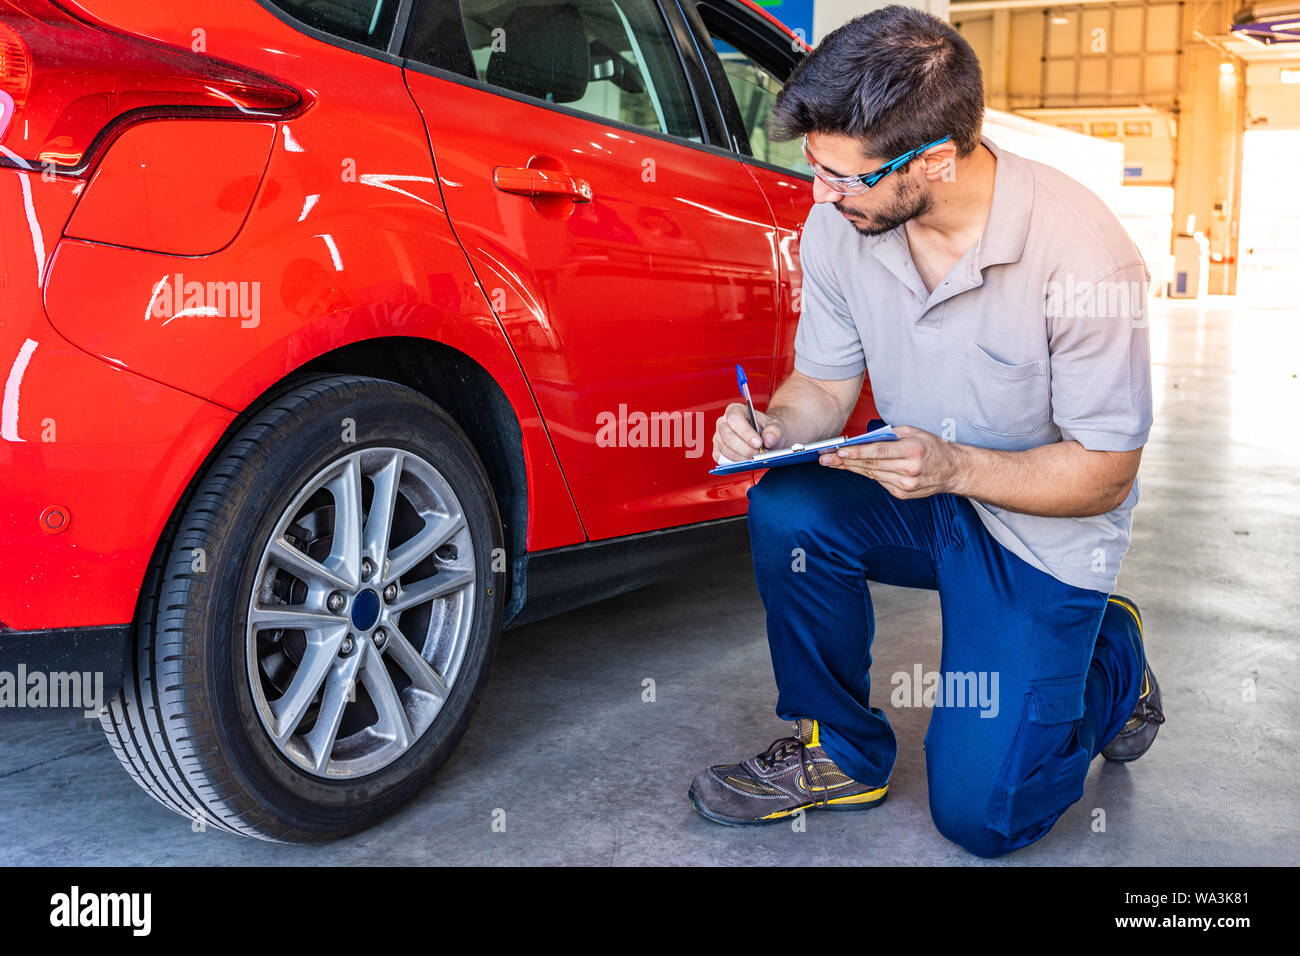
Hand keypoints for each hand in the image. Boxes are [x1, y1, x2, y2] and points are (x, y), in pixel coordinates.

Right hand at [714, 403, 783, 462]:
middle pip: (728, 437)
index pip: (734, 419)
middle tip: (760, 454)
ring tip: (757, 458)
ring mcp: (718, 438)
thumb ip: (774, 431)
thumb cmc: (768, 430)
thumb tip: (768, 439)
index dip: (745, 432)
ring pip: (726, 450)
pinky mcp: (718, 452)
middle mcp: (723, 423)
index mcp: (735, 410)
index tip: (758, 443)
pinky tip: (748, 462)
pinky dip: (737, 463)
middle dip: (745, 448)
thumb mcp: (776, 427)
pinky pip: (724, 460)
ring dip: (743, 457)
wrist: (765, 439)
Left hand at [818, 424, 963, 497]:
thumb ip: (889, 434)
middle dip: (845, 461)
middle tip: (825, 458)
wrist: (954, 471)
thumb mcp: (915, 432)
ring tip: (832, 462)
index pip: (879, 451)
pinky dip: (867, 473)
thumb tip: (863, 438)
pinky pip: (879, 481)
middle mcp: (909, 470)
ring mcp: (905, 485)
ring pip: (871, 475)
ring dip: (850, 468)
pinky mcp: (902, 494)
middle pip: (871, 465)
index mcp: (913, 451)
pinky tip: (854, 468)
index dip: (857, 452)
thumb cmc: (933, 447)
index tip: (839, 451)